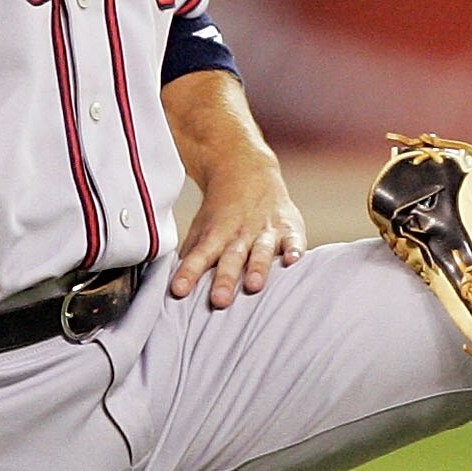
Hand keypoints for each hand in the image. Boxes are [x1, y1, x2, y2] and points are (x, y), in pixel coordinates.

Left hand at [170, 152, 306, 308]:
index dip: (189, 273)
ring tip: (254, 285)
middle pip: (231, 259)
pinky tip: (293, 261)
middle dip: (225, 280)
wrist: (247, 169)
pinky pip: (293, 240)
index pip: (199, 256)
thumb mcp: (202, 228)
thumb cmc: (222, 210)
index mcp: (215, 236)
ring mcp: (265, 230)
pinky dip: (294, 250)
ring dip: (257, 268)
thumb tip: (177, 287)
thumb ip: (192, 256)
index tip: (179, 291)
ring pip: (261, 251)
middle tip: (220, 300)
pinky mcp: (289, 228)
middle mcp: (240, 234)